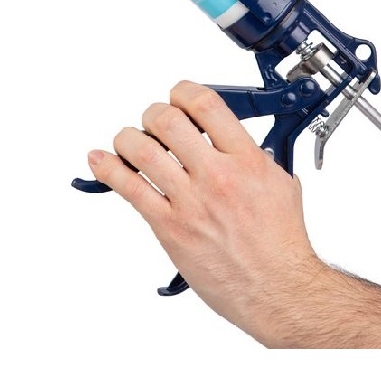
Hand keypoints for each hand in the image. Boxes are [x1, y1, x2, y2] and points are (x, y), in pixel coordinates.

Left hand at [87, 80, 324, 345]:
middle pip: (167, 120)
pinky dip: (108, 170)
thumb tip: (237, 143)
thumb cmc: (281, 245)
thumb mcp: (281, 185)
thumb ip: (255, 158)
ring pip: (141, 151)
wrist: (277, 290)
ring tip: (130, 140)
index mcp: (246, 160)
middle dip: (155, 113)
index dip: (184, 91)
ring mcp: (190, 202)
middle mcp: (216, 176)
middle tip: (155, 121)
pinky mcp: (169, 227)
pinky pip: (130, 190)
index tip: (179, 95)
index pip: (206, 105)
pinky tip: (99, 160)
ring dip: (128, 138)